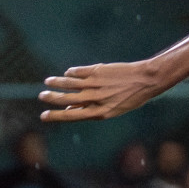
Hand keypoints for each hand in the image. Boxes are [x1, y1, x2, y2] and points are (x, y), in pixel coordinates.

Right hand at [39, 60, 166, 121]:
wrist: (147, 80)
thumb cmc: (131, 97)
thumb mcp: (114, 109)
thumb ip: (92, 110)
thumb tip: (70, 111)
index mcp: (100, 112)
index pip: (72, 116)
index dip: (56, 116)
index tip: (43, 116)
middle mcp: (96, 99)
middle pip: (66, 100)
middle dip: (51, 98)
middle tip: (41, 96)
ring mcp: (96, 84)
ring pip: (69, 83)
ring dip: (56, 83)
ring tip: (48, 82)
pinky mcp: (97, 70)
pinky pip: (78, 72)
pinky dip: (71, 73)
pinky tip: (68, 73)